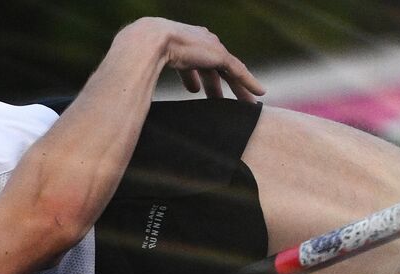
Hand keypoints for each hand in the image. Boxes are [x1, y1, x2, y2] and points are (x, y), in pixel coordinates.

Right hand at [130, 19, 265, 101]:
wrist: (148, 42)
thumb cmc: (140, 55)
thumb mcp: (149, 67)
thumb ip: (151, 74)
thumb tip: (141, 93)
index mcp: (182, 43)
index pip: (195, 61)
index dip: (199, 76)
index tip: (200, 90)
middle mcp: (199, 42)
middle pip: (215, 66)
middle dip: (220, 84)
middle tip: (224, 102)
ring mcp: (210, 48)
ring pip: (230, 70)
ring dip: (238, 87)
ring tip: (244, 104)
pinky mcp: (219, 55)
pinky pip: (238, 71)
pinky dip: (248, 82)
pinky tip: (259, 93)